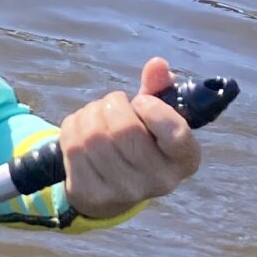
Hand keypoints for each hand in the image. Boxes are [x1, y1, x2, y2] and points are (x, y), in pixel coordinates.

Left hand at [57, 56, 201, 218]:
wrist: (112, 190)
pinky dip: (72, 126)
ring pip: (94, 135)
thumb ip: (158, 90)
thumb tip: (157, 63)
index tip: (141, 101)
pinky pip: (72, 145)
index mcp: (184, 160)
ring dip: (89, 113)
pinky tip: (80, 129)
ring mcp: (123, 191)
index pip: (175, 133)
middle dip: (112, 104)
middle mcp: (158, 181)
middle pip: (124, 129)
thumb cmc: (139, 144)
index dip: (153, 109)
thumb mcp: (155, 119)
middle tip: (113, 104)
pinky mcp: (90, 193)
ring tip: (96, 114)